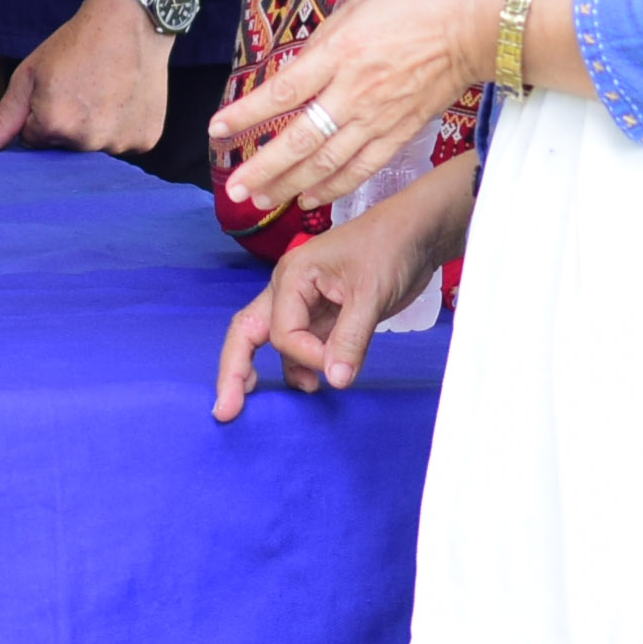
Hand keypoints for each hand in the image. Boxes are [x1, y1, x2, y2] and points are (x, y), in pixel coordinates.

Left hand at [0, 0, 176, 155]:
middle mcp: (88, 141)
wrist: (130, 19)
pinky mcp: (145, 139)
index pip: (33, 139)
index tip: (57, 87)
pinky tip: (124, 97)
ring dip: (95, 127)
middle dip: (66, 122)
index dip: (40, 111)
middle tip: (82, 87)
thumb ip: (3, 118)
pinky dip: (122, 126)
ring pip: (94, 147)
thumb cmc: (75, 43)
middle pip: (64, 146)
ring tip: (105, 90)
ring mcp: (120, 142)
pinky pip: (123, 143)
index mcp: (54, 124)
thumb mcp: (29, 75)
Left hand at [209, 0, 511, 209]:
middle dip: (264, 168)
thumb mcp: (358, 6)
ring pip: (328, 162)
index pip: (283, 92)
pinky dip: (333, 188)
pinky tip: (308, 199)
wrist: (472, 27)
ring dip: (290, 185)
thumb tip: (296, 68)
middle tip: (234, 189)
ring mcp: (378, 117)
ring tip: (260, 201)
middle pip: (301, 139)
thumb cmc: (416, 4)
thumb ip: (323, 41)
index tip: (217, 130)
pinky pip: (361, 169)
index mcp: (339, 52)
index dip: (247, 114)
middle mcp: (354, 90)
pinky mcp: (399, 134)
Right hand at [212, 154, 475, 417]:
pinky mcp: (324, 313)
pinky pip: (302, 343)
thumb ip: (350, 339)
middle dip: (234, 370)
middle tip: (225, 410)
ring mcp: (304, 302)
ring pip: (274, 341)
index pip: (281, 332)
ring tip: (289, 397)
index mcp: (292, 277)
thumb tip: (335, 381)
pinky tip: (314, 383)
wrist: (416, 233)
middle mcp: (289, 289)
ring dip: (278, 370)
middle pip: (248, 332)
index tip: (337, 367)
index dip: (305, 356)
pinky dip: (304, 364)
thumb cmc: (390, 249)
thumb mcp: (371, 294)